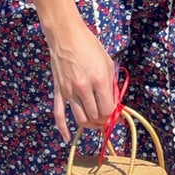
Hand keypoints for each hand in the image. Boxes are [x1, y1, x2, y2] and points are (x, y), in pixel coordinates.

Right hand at [47, 17, 120, 141]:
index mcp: (99, 80)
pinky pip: (59, 115)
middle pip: (95, 117)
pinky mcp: (58, 91)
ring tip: (95, 122)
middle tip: (106, 118)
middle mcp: (84, 88)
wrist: (66, 35)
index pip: (108, 109)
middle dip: (103, 121)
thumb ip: (111, 85)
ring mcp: (69, 91)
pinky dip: (63, 129)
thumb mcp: (107, 62)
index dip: (114, 116)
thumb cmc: (89, 46)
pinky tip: (68, 138)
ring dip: (90, 124)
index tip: (116, 116)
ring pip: (81, 119)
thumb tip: (114, 104)